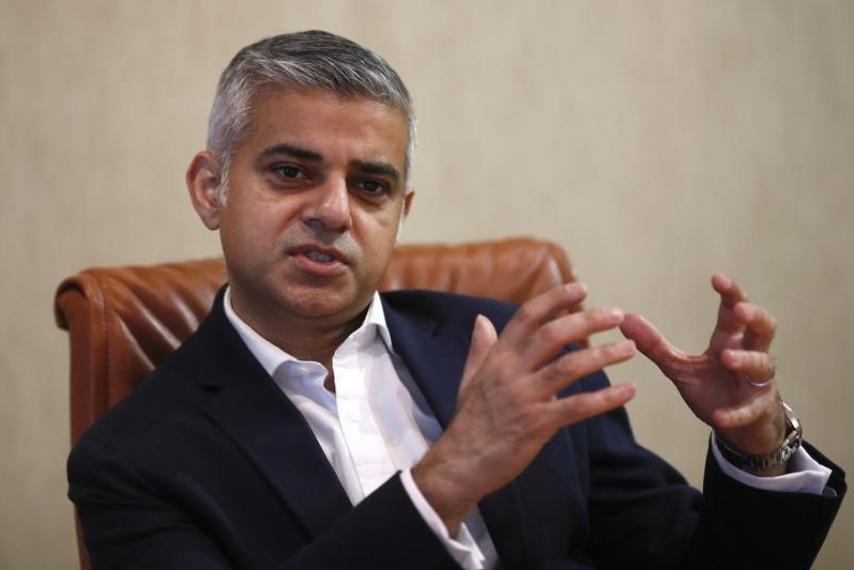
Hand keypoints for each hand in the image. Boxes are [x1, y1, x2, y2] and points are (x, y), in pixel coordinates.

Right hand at [412, 283, 637, 532]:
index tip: (581, 288)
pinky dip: (605, 398)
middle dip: (587, 321)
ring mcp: (524, 398)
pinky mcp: (537, 425)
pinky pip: (576, 407)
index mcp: (498, 357)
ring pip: (568, 367)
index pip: (527, 317)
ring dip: (603, 355)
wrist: (462, 463)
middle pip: (552, 335)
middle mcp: (510, 372)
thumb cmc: (470, 421)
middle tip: (617, 315)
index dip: (555, 299)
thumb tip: (481, 318)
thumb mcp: (470, 378)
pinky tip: (628, 391)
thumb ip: (481, 348)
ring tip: (629, 348)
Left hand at [619, 274, 785, 465]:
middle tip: (739, 310)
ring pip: (762, 363)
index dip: (730, 293)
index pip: (734, 310)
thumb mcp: (680, 367)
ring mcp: (757, 383)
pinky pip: (750, 410)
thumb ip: (655, 345)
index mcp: (729, 340)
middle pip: (764, 328)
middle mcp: (749, 355)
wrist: (739, 428)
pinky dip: (736, 413)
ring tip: (726, 358)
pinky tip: (719, 417)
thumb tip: (625, 319)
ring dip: (746, 359)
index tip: (716, 278)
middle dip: (755, 316)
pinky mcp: (757, 410)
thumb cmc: (714, 388)